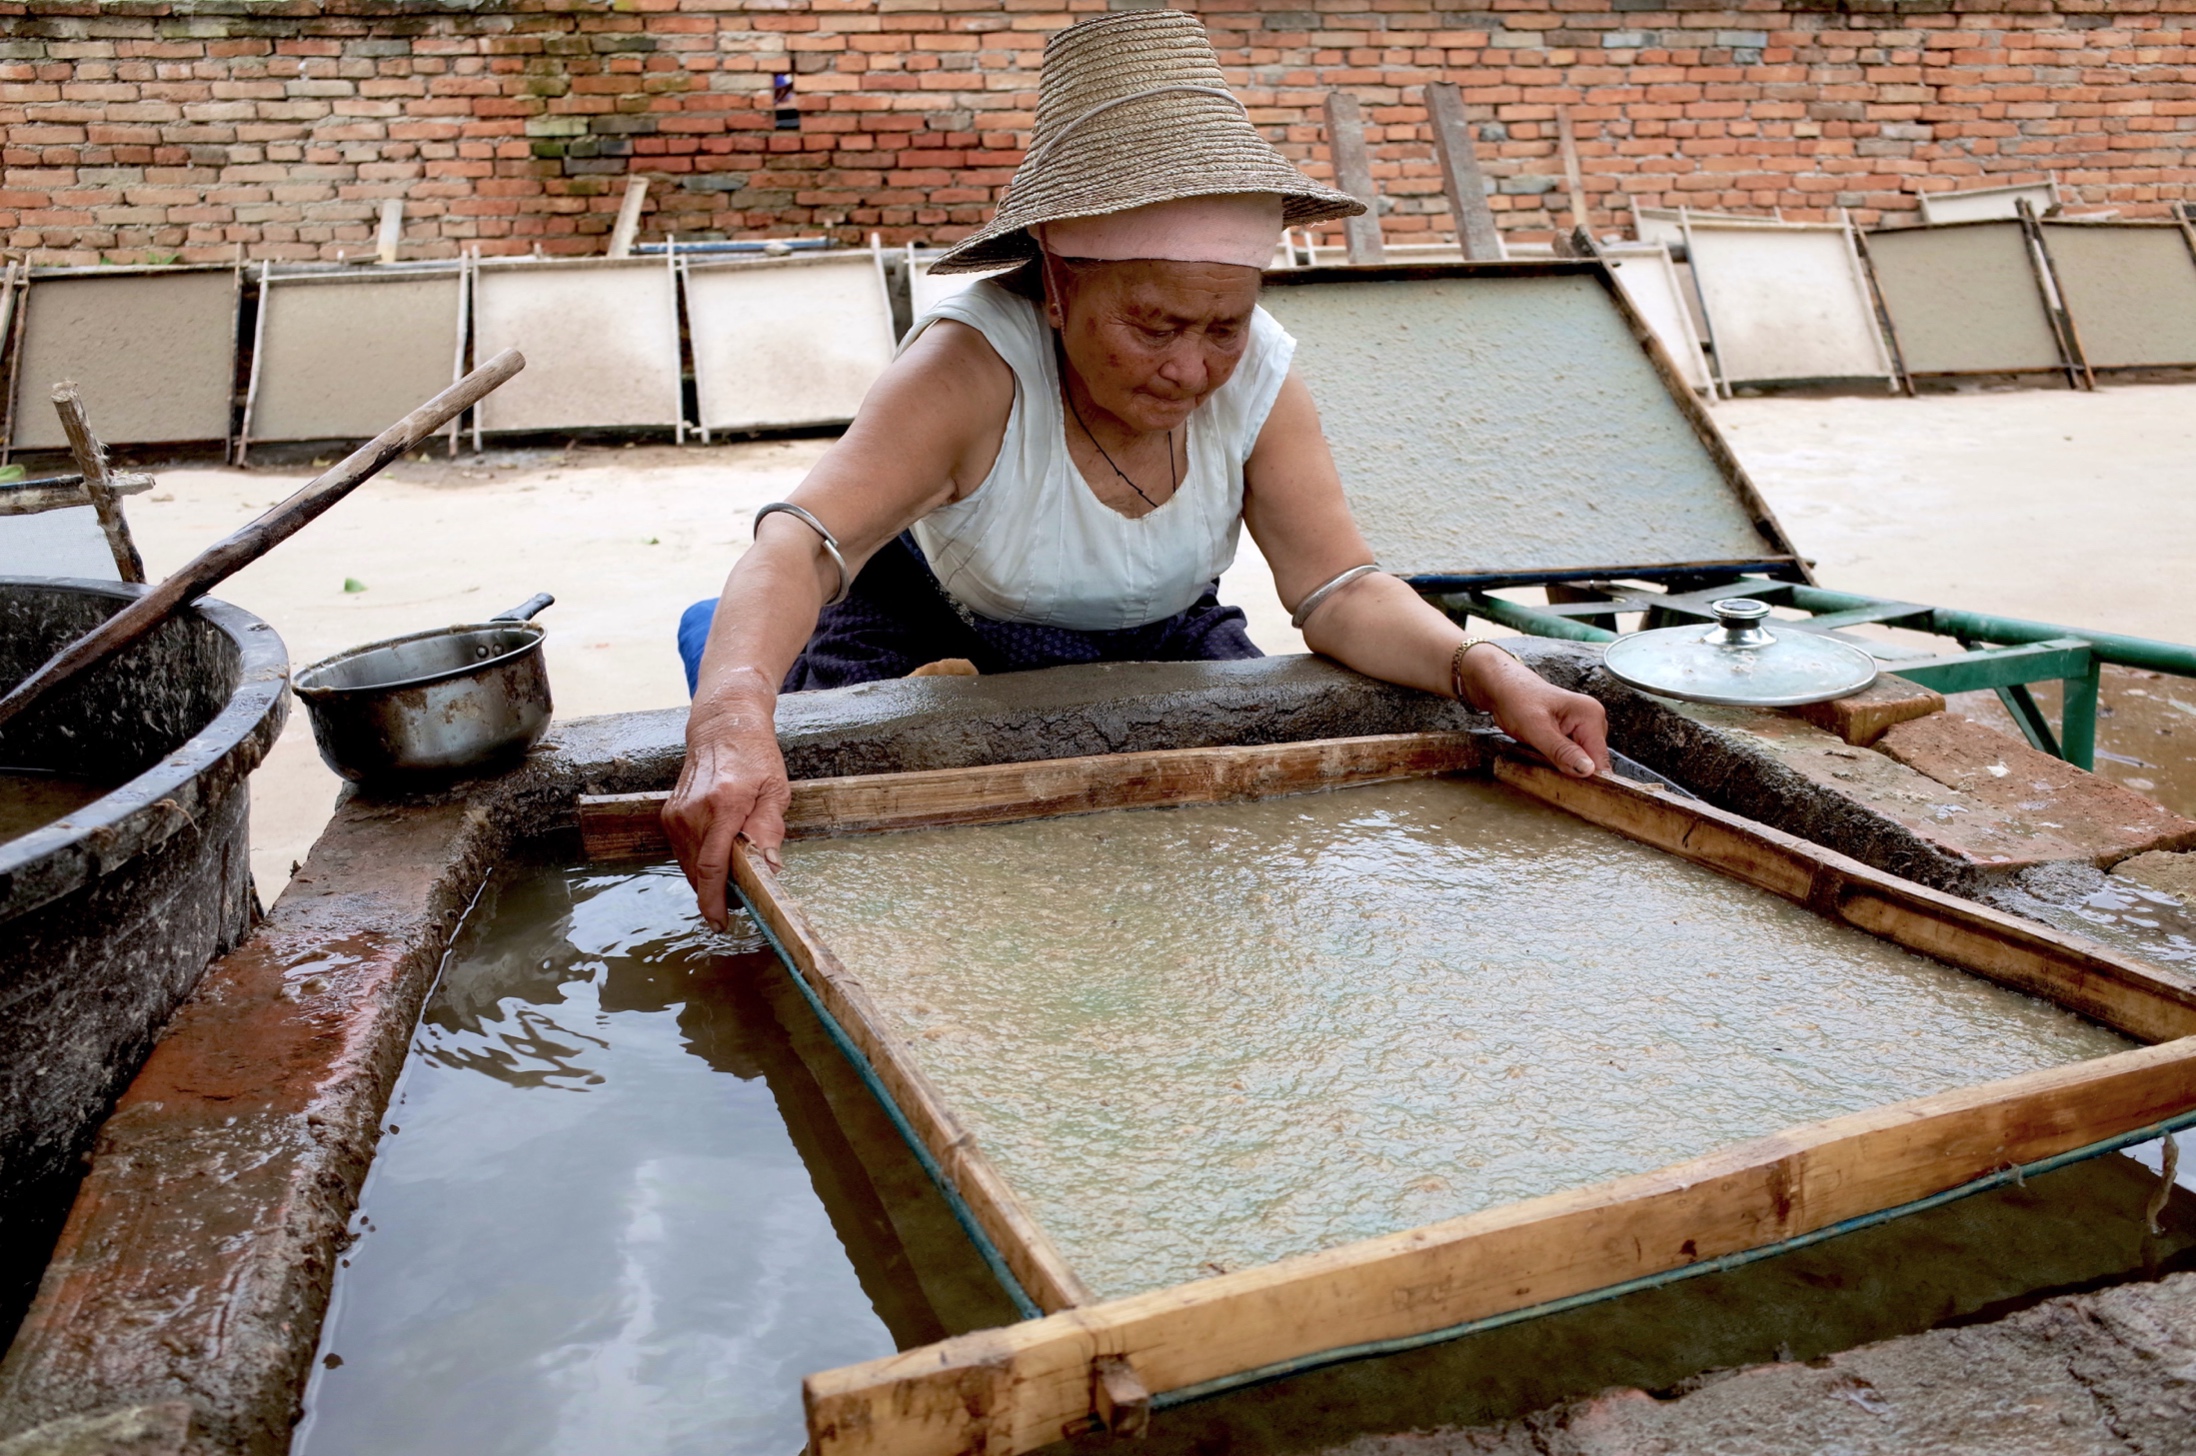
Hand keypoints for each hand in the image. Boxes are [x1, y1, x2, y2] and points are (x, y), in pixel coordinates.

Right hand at [661, 695, 791, 929]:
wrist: (721, 728)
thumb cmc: (755, 757)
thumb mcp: (776, 790)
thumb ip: (770, 829)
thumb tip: (769, 868)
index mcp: (724, 804)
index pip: (713, 865)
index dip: (714, 899)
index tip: (720, 923)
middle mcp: (694, 811)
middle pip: (699, 872)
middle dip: (717, 895)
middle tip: (738, 904)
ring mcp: (677, 814)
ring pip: (689, 865)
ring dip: (708, 880)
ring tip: (732, 878)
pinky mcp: (669, 815)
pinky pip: (684, 853)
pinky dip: (700, 863)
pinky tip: (717, 858)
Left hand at [1466, 647, 1609, 777]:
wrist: (1503, 689)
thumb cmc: (1517, 700)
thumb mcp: (1536, 729)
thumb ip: (1561, 751)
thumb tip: (1587, 770)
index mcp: (1590, 715)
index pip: (1600, 759)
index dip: (1587, 777)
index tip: (1572, 791)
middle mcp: (1593, 721)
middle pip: (1592, 762)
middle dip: (1572, 771)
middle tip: (1546, 766)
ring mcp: (1584, 728)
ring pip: (1581, 762)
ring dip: (1564, 768)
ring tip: (1542, 756)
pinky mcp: (1574, 735)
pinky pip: (1572, 757)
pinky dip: (1559, 762)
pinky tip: (1544, 754)